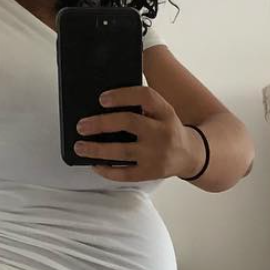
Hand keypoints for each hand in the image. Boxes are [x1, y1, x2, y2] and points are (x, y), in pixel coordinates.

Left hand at [74, 86, 204, 182]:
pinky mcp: (151, 173)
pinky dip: (107, 170)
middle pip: (129, 123)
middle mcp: (163, 132)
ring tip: (80, 147)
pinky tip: (95, 164)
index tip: (102, 99)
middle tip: (81, 125)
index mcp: (166, 112)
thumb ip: (141, 108)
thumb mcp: (162, 113)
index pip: (145, 97)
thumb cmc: (167, 130)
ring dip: (97, 149)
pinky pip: (125, 174)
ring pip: (122, 151)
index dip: (122, 96)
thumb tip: (101, 108)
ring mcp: (157, 155)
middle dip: (102, 123)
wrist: (190, 155)